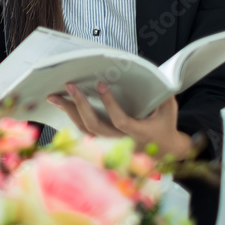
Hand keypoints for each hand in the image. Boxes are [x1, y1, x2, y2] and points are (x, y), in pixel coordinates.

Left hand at [47, 81, 191, 159]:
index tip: (101, 85)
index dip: (110, 105)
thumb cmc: (165, 125)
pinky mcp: (103, 142)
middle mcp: (122, 140)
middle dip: (80, 105)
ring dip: (69, 111)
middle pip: (95, 126)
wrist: (165, 150)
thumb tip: (153, 75)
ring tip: (55, 96)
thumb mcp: (168, 108)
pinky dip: (71, 117)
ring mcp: (110, 143)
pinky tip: (62, 105)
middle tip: (70, 86)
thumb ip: (161, 94)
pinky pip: (83, 131)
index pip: (121, 121)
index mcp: (139, 132)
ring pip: (85, 130)